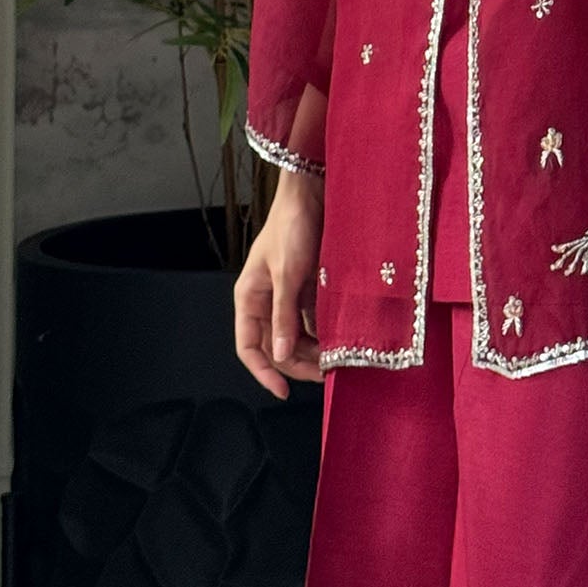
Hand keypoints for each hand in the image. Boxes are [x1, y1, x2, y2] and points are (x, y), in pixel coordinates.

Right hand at [234, 175, 324, 396]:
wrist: (312, 194)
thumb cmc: (291, 227)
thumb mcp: (286, 274)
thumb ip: (283, 315)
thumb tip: (280, 355)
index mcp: (249, 297)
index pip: (249, 347)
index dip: (263, 372)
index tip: (283, 391)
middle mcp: (266, 300)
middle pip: (276, 346)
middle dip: (296, 364)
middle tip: (323, 375)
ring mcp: (287, 295)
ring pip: (296, 336)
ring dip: (312, 350)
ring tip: (334, 361)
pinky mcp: (307, 289)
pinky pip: (312, 320)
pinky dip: (323, 333)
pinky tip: (338, 341)